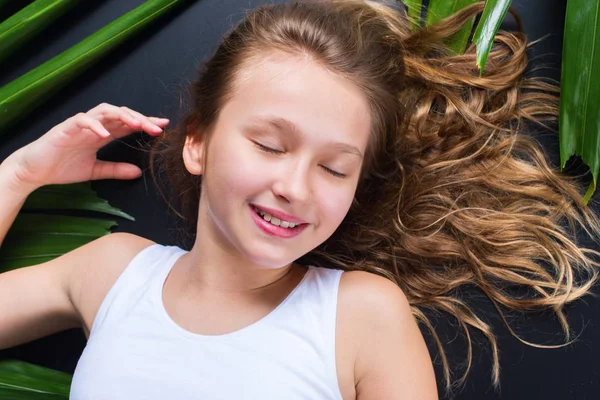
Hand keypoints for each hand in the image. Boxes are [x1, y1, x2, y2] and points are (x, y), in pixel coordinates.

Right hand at [7, 103, 168, 189]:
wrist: (34, 171)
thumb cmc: (62, 167)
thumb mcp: (96, 171)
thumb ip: (116, 169)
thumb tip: (139, 173)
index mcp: (102, 133)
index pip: (128, 123)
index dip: (146, 122)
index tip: (164, 125)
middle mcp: (94, 125)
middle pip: (122, 114)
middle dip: (140, 119)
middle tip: (157, 127)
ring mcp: (80, 125)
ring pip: (105, 111)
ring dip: (123, 116)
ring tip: (137, 125)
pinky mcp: (65, 128)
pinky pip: (82, 120)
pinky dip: (95, 125)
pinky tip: (106, 134)